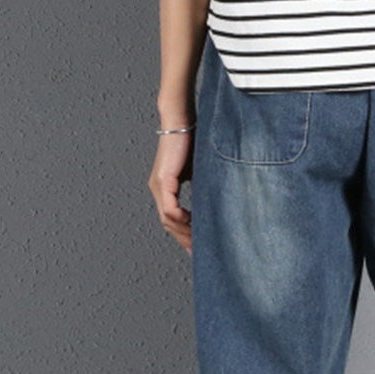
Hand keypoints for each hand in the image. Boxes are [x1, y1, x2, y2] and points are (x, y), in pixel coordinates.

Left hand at [147, 129, 194, 254]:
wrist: (181, 120)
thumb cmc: (192, 140)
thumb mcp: (200, 171)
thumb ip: (203, 188)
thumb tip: (216, 203)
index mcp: (165, 188)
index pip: (173, 219)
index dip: (185, 235)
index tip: (198, 247)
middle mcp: (158, 189)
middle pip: (169, 225)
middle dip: (185, 240)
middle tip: (199, 253)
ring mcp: (159, 186)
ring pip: (169, 220)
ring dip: (184, 233)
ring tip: (199, 242)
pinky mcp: (163, 181)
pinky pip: (170, 210)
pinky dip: (181, 220)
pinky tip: (192, 224)